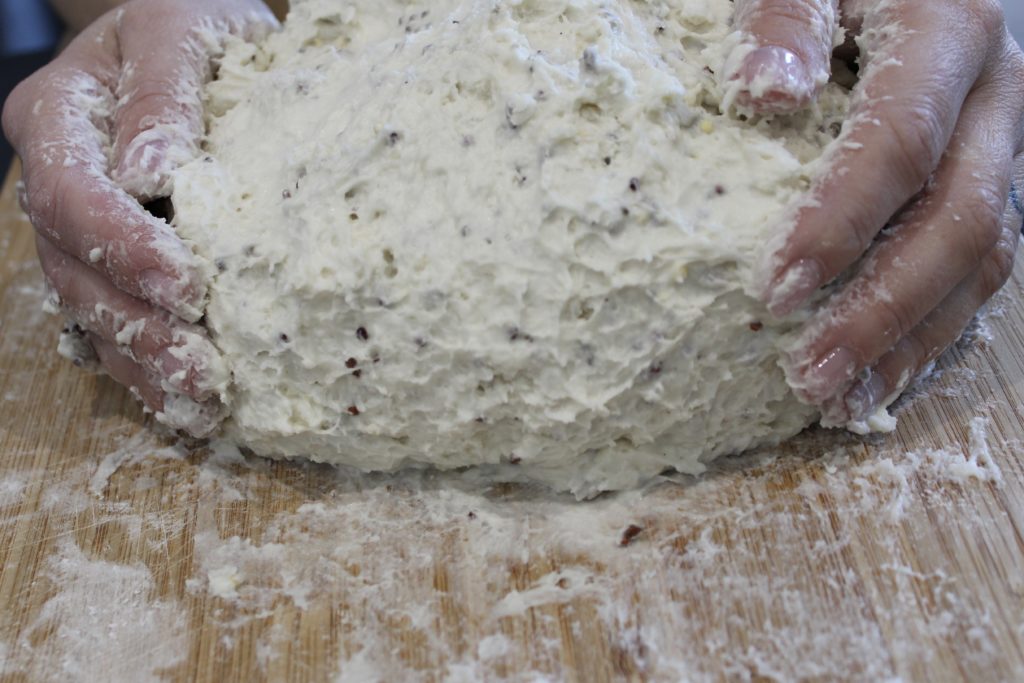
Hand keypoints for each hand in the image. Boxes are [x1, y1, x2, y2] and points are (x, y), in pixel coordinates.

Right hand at [2, 0, 277, 434]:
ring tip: (205, 400)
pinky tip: (192, 401)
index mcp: (57, 118)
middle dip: (137, 326)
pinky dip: (150, 366)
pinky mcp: (116, 262)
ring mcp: (80, 230)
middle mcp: (57, 182)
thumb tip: (151, 171)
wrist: (202, 45)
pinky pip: (115, 324)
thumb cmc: (194, 26)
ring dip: (145, 362)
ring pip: (91, 309)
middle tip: (202, 371)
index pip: (72, 196)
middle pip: (75, 270)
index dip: (123, 248)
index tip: (187, 286)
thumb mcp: (181, 30)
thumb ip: (163, 93)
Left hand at [727, 0, 1023, 426]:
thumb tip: (766, 92)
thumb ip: (786, 16)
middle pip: (958, 222)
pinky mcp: (997, 178)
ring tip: (841, 402)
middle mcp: (999, 96)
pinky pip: (985, 268)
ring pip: (983, 260)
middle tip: (809, 376)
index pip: (899, 142)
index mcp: (951, 30)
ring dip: (912, 341)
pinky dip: (938, 330)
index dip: (840, 222)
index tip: (774, 290)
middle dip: (881, 310)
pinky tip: (888, 374)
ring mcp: (1006, 143)